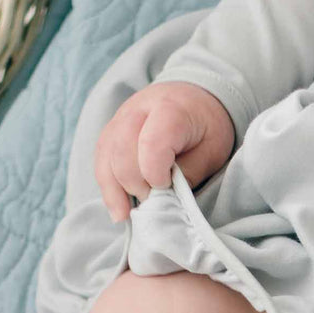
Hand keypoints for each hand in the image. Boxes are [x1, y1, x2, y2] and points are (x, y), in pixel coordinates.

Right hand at [94, 81, 235, 221]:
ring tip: (127, 215)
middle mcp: (137, 110)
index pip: (150, 145)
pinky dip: (107, 187)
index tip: (168, 187)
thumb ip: (189, 173)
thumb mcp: (212, 150)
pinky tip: (118, 208)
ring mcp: (119, 120)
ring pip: (106, 158)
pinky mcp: (111, 132)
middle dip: (136, 185)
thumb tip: (165, 200)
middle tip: (155, 200)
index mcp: (169, 109)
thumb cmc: (207, 126)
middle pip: (122, 153)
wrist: (195, 98)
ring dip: (115, 191)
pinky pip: (101, 161)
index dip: (155, 175)